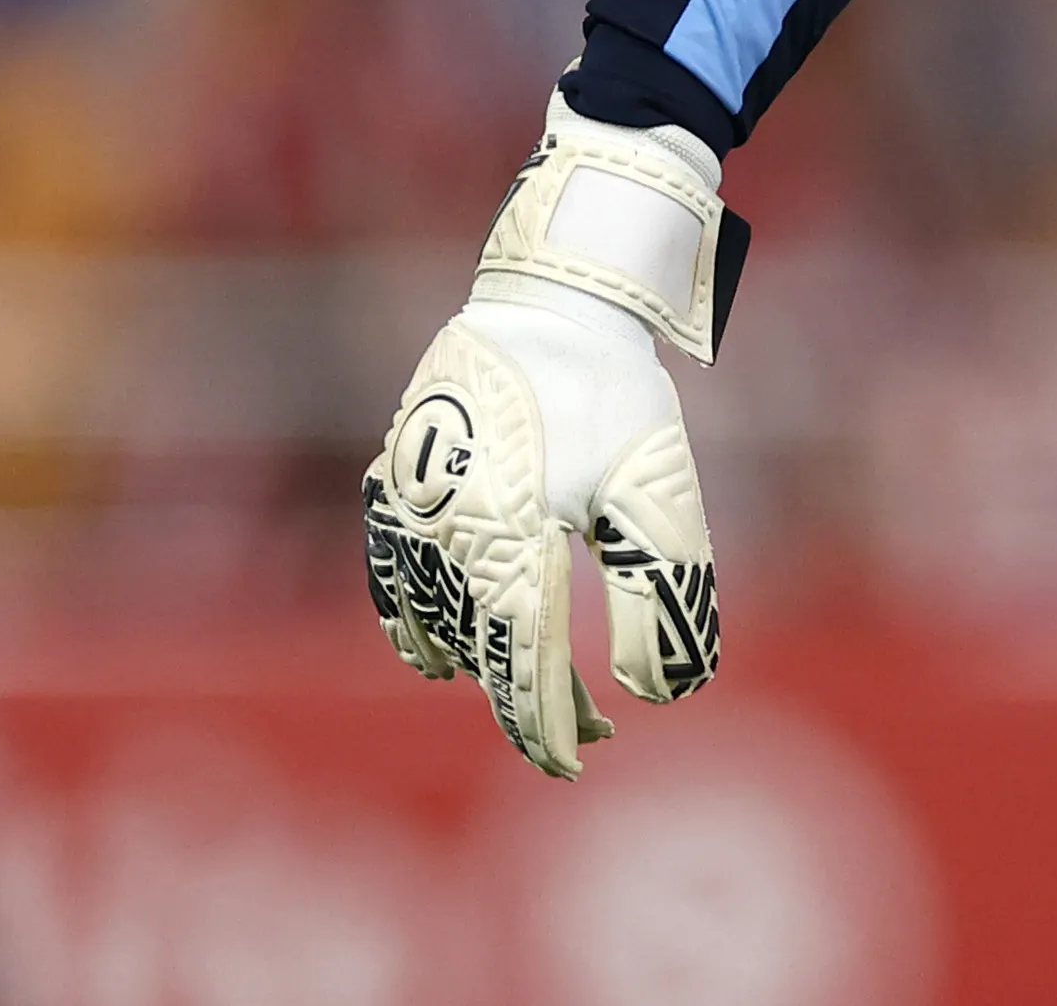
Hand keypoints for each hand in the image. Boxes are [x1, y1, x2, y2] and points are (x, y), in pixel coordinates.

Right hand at [363, 97, 729, 776]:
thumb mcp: (656, 488)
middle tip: (589, 729)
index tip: (579, 759)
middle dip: (531, 696)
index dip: (547, 719)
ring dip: (474, 665)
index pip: (523, 658)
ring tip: (526, 692)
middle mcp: (446, 529)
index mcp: (511, 532)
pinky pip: (388, 576)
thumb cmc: (614, 392)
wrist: (551, 298)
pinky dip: (412, 621)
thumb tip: (668, 691)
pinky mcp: (391, 483)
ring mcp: (408, 506)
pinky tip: (439, 647)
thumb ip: (663, 588)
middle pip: (481, 647)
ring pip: (426, 620)